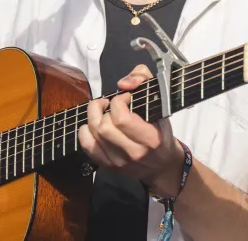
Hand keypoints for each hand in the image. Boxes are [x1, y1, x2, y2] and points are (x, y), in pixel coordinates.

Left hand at [78, 64, 185, 196]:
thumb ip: (144, 81)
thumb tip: (123, 83)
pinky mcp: (109, 166)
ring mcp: (119, 162)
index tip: (125, 98)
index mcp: (150, 138)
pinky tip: (93, 126)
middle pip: (104, 127)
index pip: (122, 119)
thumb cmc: (160, 132)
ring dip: (93, 117)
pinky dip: (85, 132)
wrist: (162, 165)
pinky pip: (87, 147)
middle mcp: (134, 153)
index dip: (118, 102)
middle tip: (109, 104)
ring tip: (101, 111)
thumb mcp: (161, 103)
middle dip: (101, 108)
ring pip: (94, 135)